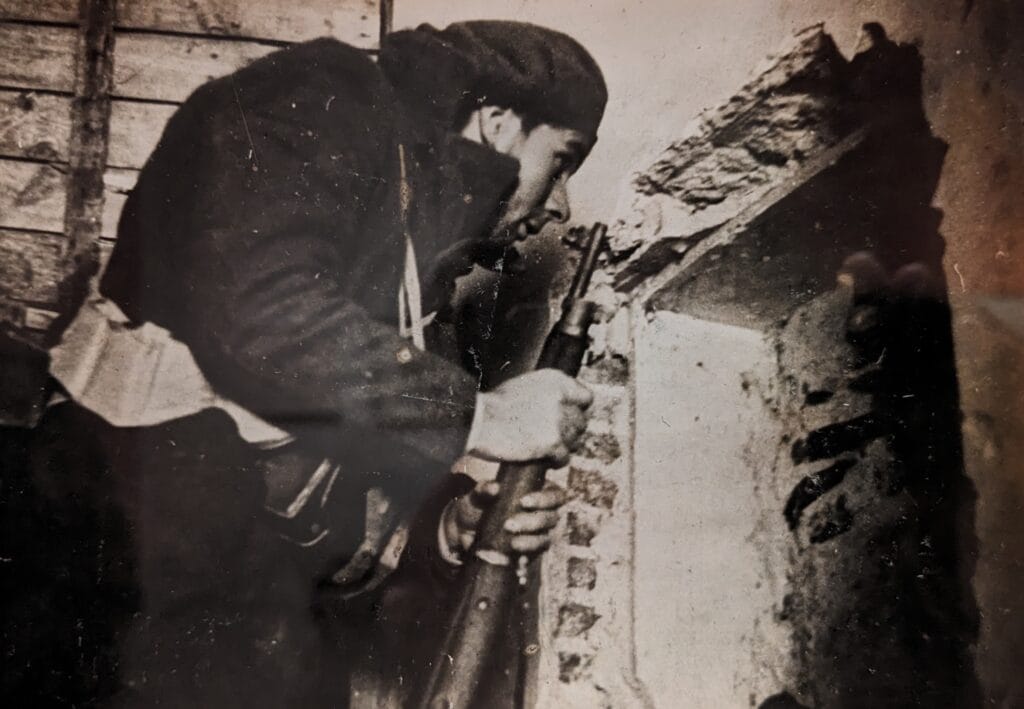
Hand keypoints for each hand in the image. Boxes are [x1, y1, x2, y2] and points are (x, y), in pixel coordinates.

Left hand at [442, 480, 567, 556]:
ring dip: (531, 541)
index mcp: (538, 492)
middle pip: (552, 518)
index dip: (545, 499)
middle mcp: (543, 513)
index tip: (524, 502)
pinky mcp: (531, 552)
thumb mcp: (478, 495)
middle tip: (509, 525)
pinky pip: (536, 556)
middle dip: (534, 522)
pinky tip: (518, 560)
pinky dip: (528, 557)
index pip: (555, 494)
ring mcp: (538, 534)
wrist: (465, 530)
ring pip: (546, 538)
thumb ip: (484, 489)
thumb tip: (495, 488)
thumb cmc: (478, 505)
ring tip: (512, 543)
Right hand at [466, 369, 592, 465]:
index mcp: (555, 380)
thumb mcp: (525, 386)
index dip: (577, 410)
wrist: (479, 422)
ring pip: (575, 440)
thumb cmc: (494, 406)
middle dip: (570, 431)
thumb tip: (563, 406)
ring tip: (546, 448)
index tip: (570, 418)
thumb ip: (548, 394)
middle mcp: (561, 398)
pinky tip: (546, 460)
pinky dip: (556, 461)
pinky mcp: (553, 443)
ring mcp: (558, 421)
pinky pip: (564, 457)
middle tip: (555, 437)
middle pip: (581, 421)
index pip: (585, 397)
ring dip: (563, 446)